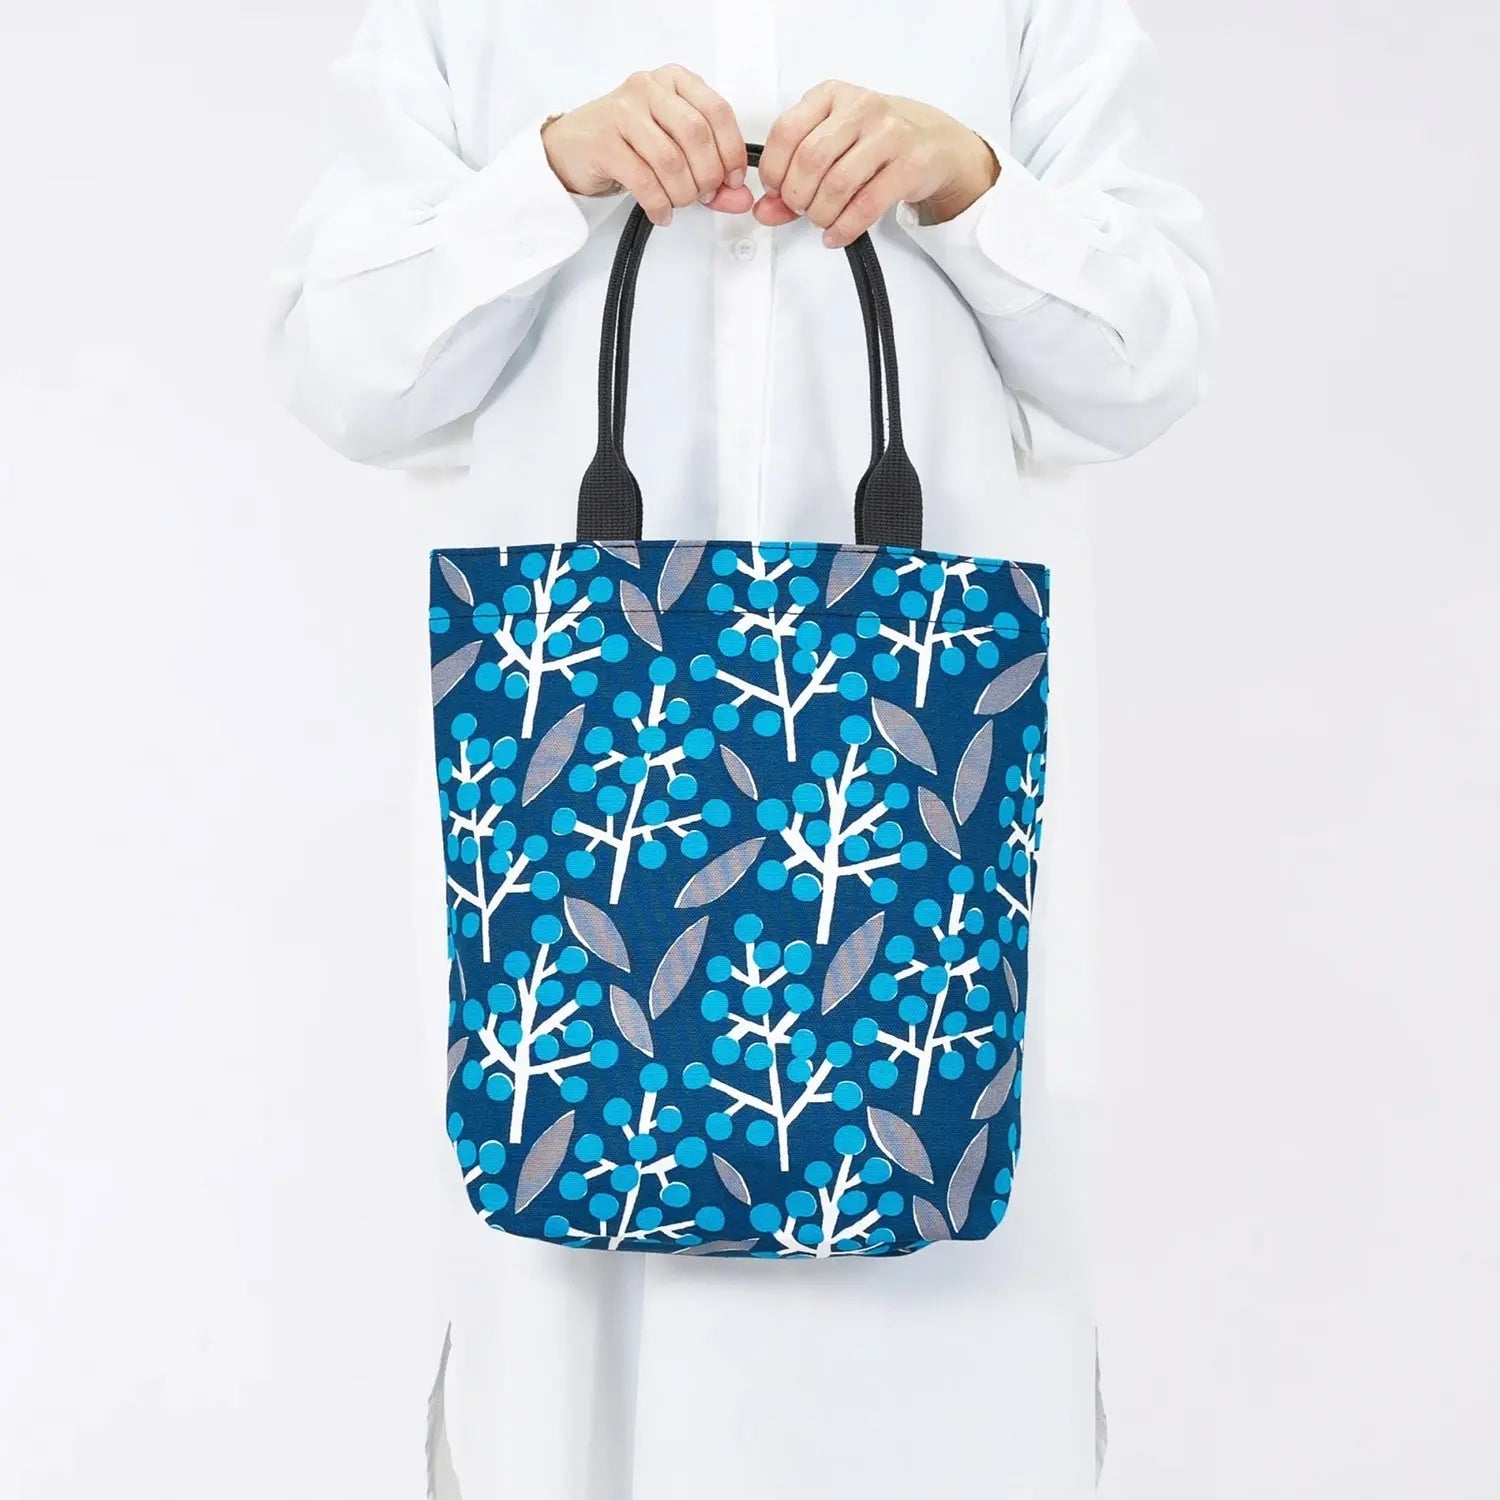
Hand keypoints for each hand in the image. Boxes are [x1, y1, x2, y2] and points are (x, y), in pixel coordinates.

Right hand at [541, 65, 755, 225]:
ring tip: (678, 203)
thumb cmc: (627, 142)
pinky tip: (660, 212)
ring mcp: (623, 112)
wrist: (572, 146)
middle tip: (704, 195)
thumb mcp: (676, 149)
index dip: (731, 151)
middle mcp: (649, 89)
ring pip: (671, 160)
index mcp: (674, 81)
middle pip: (697, 136)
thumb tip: (741, 197)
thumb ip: (712, 172)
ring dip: (682, 193)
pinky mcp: (603, 142)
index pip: (718, 112)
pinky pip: (643, 180)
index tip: (732, 179)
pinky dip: (659, 204)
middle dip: (707, 176)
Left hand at [754, 82, 999, 245]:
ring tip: (822, 221)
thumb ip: (792, 178)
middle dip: (797, 196)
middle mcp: (860, 106)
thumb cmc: (874, 142)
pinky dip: (844, 228)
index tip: (777, 191)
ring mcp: (889, 132)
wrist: (934, 142)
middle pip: (810, 160)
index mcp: (831, 95)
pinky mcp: (910, 163)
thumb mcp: (830, 147)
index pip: (786, 132)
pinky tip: (836, 235)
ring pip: (837, 184)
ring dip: (821, 214)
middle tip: (802, 210)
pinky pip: (867, 205)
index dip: (774, 171)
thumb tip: (763, 212)